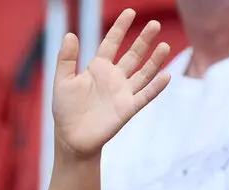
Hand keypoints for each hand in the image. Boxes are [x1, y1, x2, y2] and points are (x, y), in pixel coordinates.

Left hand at [51, 9, 170, 158]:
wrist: (71, 138)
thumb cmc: (65, 110)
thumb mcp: (62, 81)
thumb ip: (66, 58)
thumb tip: (70, 34)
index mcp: (98, 68)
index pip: (111, 42)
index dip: (120, 28)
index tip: (130, 12)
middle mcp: (114, 77)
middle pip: (133, 54)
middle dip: (144, 40)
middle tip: (155, 24)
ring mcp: (123, 92)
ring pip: (143, 72)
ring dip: (154, 60)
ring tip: (164, 45)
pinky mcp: (128, 108)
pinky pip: (145, 95)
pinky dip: (156, 87)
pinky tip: (166, 75)